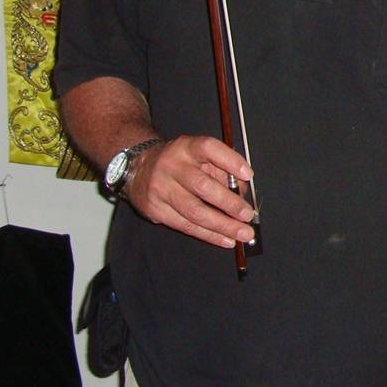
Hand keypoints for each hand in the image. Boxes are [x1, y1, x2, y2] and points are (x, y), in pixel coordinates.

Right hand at [124, 135, 255, 248]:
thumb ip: (222, 170)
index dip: (230, 161)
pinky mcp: (156, 210)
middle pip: (202, 186)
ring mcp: (161, 189)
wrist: (138, 169)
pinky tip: (226, 239)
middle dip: (229, 203)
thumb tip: (243, 193)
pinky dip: (210, 235)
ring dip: (223, 226)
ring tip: (243, 233)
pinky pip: (186, 226)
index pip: (209, 148)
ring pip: (195, 212)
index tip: (248, 175)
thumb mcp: (199, 157)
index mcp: (186, 147)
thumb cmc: (179, 163)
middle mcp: (172, 166)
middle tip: (248, 214)